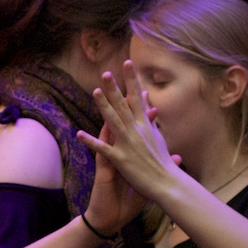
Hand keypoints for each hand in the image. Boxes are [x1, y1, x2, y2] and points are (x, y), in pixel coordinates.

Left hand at [77, 61, 183, 209]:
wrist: (168, 184)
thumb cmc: (164, 164)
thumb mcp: (158, 139)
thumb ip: (151, 123)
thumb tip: (150, 109)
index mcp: (146, 125)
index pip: (137, 97)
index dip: (131, 80)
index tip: (127, 63)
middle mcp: (137, 131)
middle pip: (124, 105)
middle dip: (114, 88)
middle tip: (106, 72)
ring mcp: (128, 144)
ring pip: (114, 120)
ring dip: (104, 105)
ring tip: (94, 92)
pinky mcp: (121, 159)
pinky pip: (103, 148)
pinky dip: (91, 141)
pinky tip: (79, 134)